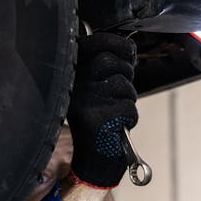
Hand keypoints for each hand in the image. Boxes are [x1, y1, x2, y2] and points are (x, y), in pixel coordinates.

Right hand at [67, 33, 137, 188]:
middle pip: (111, 62)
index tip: (127, 53)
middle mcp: (72, 84)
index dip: (117, 45)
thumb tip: (129, 47)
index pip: (95, 42)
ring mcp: (82, 101)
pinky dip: (129, 118)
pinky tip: (115, 127)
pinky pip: (128, 108)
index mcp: (71, 72)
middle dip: (125, 75)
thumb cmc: (100, 119)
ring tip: (113, 112)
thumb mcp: (99, 85)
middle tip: (118, 93)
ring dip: (127, 99)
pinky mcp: (94, 119)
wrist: (93, 158)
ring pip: (123, 85)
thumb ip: (109, 64)